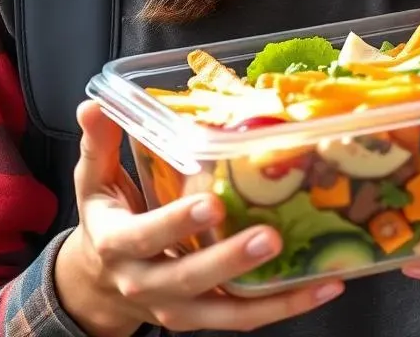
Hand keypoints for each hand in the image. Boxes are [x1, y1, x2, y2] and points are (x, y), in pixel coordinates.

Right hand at [54, 101, 343, 335]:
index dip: (176, 223)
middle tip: (270, 237)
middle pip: (189, 279)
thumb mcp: (93, 182)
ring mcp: (178, 308)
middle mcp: (147, 283)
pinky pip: (246, 318)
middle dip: (230, 260)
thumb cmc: (106, 220)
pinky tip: (326, 285)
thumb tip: (94, 104)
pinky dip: (286, 306)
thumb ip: (99, 144)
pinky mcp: (205, 317)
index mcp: (119, 244)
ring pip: (224, 311)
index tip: (210, 203)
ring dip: (272, 297)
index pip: (145, 237)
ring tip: (316, 274)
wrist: (98, 285)